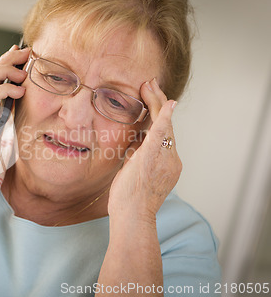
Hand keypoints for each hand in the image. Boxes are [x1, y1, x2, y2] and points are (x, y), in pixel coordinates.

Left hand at [107, 78, 181, 221]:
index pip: (163, 134)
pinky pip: (161, 132)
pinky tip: (168, 102)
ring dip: (156, 102)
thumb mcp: (134, 173)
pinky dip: (164, 116)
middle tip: (151, 84)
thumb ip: (137, 156)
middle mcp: (171, 159)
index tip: (150, 100)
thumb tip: (134, 142)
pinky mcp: (153, 156)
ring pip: (163, 124)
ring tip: (149, 85)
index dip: (158, 115)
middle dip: (159, 102)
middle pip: (166, 125)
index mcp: (167, 163)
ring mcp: (165, 158)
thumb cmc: (129, 201)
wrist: (132, 217)